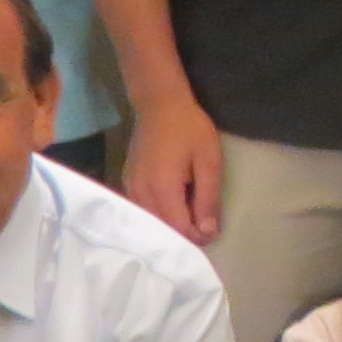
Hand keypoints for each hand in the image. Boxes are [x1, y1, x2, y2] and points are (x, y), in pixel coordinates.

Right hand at [122, 85, 223, 244]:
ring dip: (170, 226)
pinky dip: (158, 216)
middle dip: (184, 234)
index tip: (213, 232)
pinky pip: (142, 210)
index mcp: (162, 189)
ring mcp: (130, 188)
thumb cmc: (189, 129)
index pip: (178, 228)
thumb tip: (208, 232)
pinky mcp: (127, 183)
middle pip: (162, 229)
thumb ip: (208, 198)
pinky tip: (172, 210)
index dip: (197, 236)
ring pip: (150, 222)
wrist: (159, 105)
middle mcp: (141, 193)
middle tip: (205, 227)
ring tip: (191, 218)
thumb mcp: (209, 161)